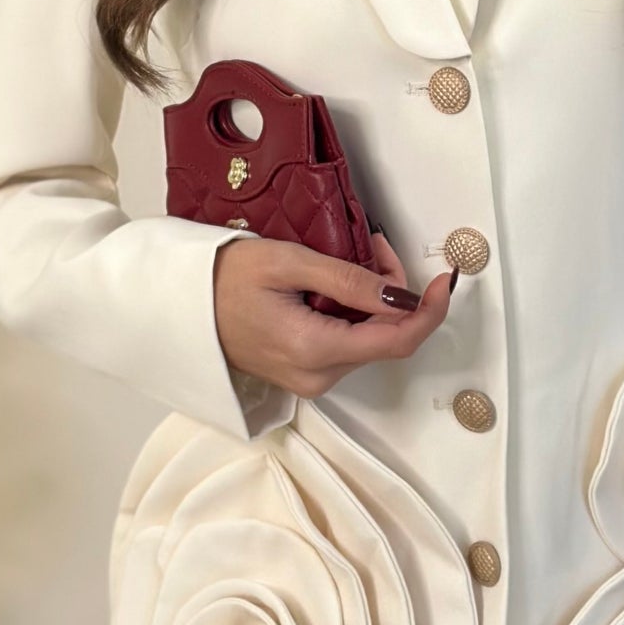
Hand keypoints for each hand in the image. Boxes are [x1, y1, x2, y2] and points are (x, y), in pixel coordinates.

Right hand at [214, 229, 456, 400]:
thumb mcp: (288, 263)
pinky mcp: (302, 372)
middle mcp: (317, 376)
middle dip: (394, 292)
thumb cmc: (222, 279)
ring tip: (353, 257)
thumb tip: (400, 296)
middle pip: (385, 339)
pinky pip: (346, 344)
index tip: (445, 281)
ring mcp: (309, 379)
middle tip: (375, 245)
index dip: (430, 310)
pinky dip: (354, 313)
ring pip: (368, 341)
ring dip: (374, 301)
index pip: (398, 341)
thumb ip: (349, 281)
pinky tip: (337, 283)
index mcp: (314, 350)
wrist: (177, 306)